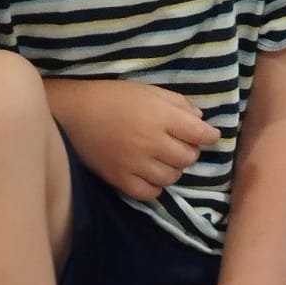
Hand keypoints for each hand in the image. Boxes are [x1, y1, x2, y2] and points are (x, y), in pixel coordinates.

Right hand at [50, 80, 218, 200]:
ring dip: (174, 168)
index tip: (210, 135)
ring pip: (172, 177)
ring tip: (165, 159)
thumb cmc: (115, 96)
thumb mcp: (151, 91)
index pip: (200, 133)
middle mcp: (152, 142)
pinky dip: (155, 186)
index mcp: (161, 117)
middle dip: (191, 150)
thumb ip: (178, 104)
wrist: (75, 113)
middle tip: (181, 144)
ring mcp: (135, 164)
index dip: (210, 135)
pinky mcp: (119, 179)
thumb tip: (200, 119)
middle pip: (188, 157)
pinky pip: (149, 193)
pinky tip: (151, 174)